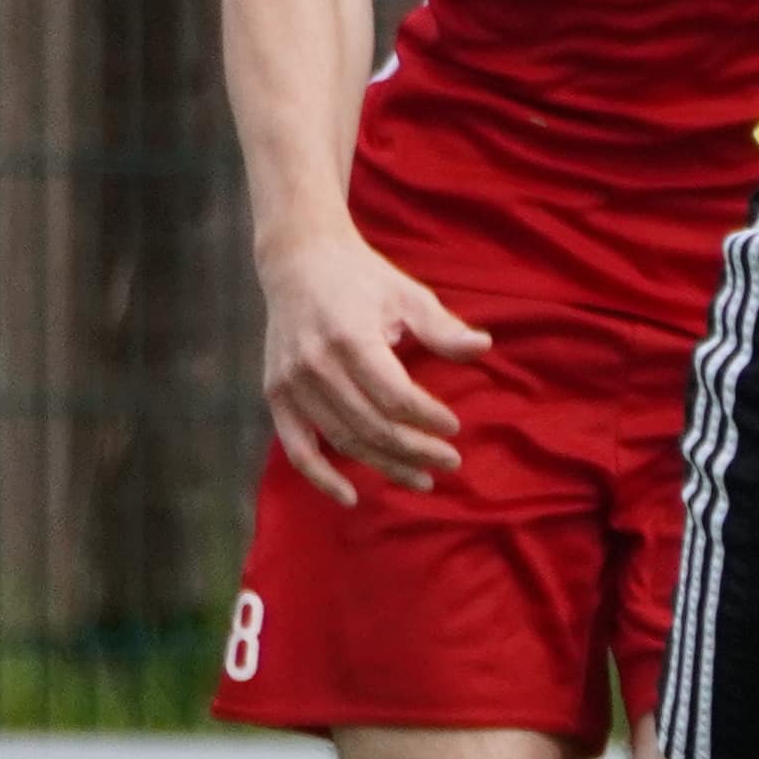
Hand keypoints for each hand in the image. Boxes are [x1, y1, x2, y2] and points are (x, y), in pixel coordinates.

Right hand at [255, 230, 485, 501]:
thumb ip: (442, 328)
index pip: (395, 397)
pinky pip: (296, 446)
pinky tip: (350, 496)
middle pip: (372, 425)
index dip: (428, 419)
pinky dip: (320, 475)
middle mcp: (315, 365)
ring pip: (342, 440)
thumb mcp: (407, 294)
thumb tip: (483, 347)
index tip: (455, 427)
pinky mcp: (275, 393)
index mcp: (350, 338)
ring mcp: (291, 382)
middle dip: (415, 450)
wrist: (298, 262)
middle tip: (450, 463)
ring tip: (422, 479)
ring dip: (383, 465)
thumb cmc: (363, 278)